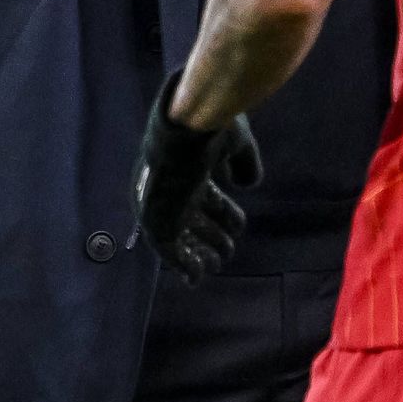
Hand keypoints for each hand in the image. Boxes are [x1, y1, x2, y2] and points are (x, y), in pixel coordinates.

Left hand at [133, 71, 262, 283]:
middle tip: (229, 250)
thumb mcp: (236, 143)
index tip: (238, 228)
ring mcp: (163, 202)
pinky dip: (182, 263)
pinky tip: (198, 275)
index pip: (204, 195)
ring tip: (218, 263)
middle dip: (211, 236)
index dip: (221, 213)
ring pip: (179, 236)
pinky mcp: (154, 218)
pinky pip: (166, 249)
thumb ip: (244, 163)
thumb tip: (248, 184)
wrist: (186, 127)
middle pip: (192, 218)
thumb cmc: (211, 128)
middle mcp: (174, 185)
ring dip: (199, 253)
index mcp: (190, 165)